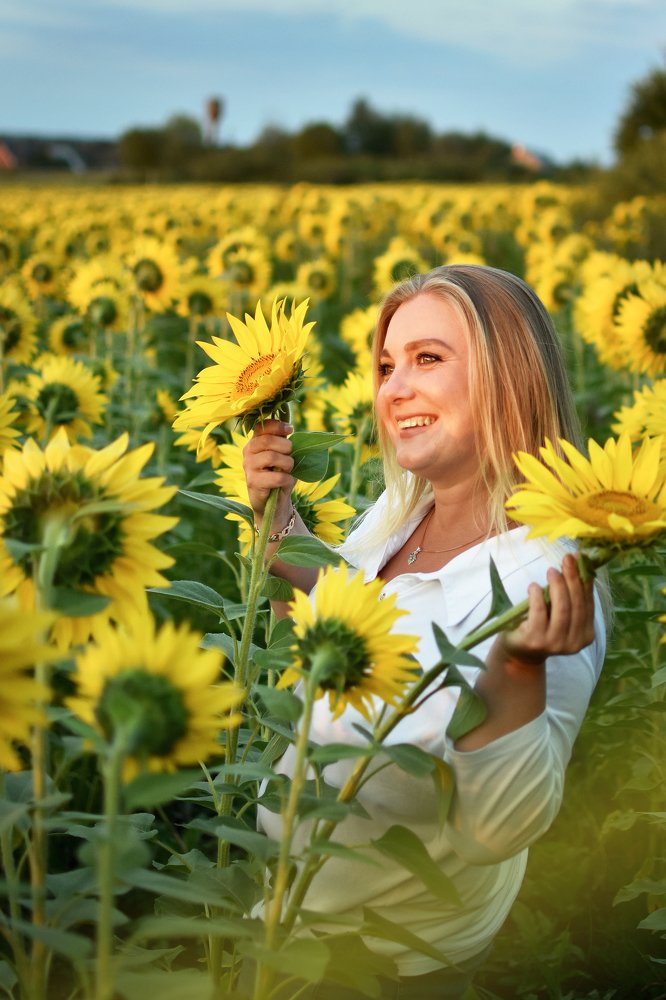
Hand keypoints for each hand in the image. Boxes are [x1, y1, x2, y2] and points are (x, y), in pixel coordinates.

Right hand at [242, 419, 295, 524]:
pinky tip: (286, 483)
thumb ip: (283, 443)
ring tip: (288, 470)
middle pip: (268, 440)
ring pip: (272, 457)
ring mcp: (248, 467)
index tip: (290, 429)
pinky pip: (276, 476)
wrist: (273, 503)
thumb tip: (289, 429)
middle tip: (291, 457)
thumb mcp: (283, 457)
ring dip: (287, 464)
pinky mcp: (253, 482)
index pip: (261, 427)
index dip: (277, 426)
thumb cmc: (280, 476)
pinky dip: (287, 479)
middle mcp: (248, 452)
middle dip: (286, 447)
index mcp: (254, 442)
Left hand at [495, 553, 595, 668]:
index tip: (580, 559)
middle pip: (576, 605)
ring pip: (562, 609)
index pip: (588, 604)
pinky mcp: (536, 640)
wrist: (521, 652)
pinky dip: (537, 596)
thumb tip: (580, 561)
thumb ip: (572, 594)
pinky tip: (533, 587)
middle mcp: (575, 642)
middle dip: (572, 579)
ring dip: (557, 586)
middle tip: (566, 560)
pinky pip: (540, 613)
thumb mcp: (562, 612)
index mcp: (586, 635)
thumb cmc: (543, 626)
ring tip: (551, 571)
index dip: (585, 580)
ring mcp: (556, 643)